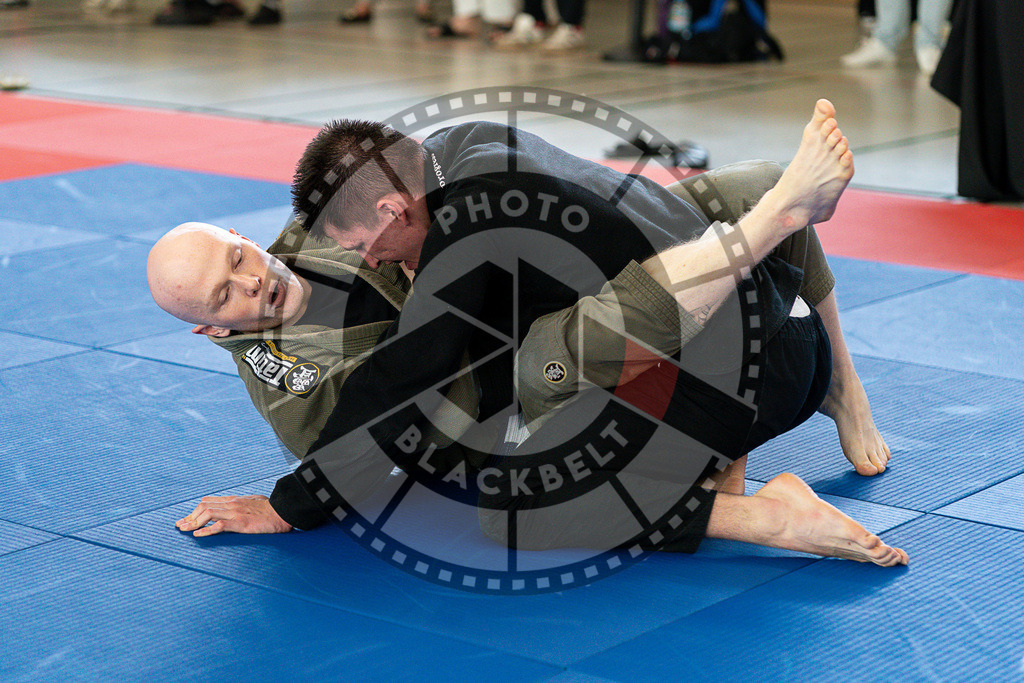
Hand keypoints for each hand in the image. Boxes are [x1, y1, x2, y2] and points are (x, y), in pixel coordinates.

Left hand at [175, 494, 292, 536]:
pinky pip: (219, 525)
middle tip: (180, 525)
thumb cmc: (273, 510)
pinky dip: (206, 530)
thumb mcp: (255, 503)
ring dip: (193, 522)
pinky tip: (198, 535)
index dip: (195, 510)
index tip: (187, 519)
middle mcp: (233, 504)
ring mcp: (236, 513)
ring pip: (208, 514)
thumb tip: (240, 510)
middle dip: (190, 516)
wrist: (285, 511)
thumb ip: (245, 505)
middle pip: (204, 506)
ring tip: (184, 530)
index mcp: (236, 500)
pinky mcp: (241, 523)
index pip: (209, 502)